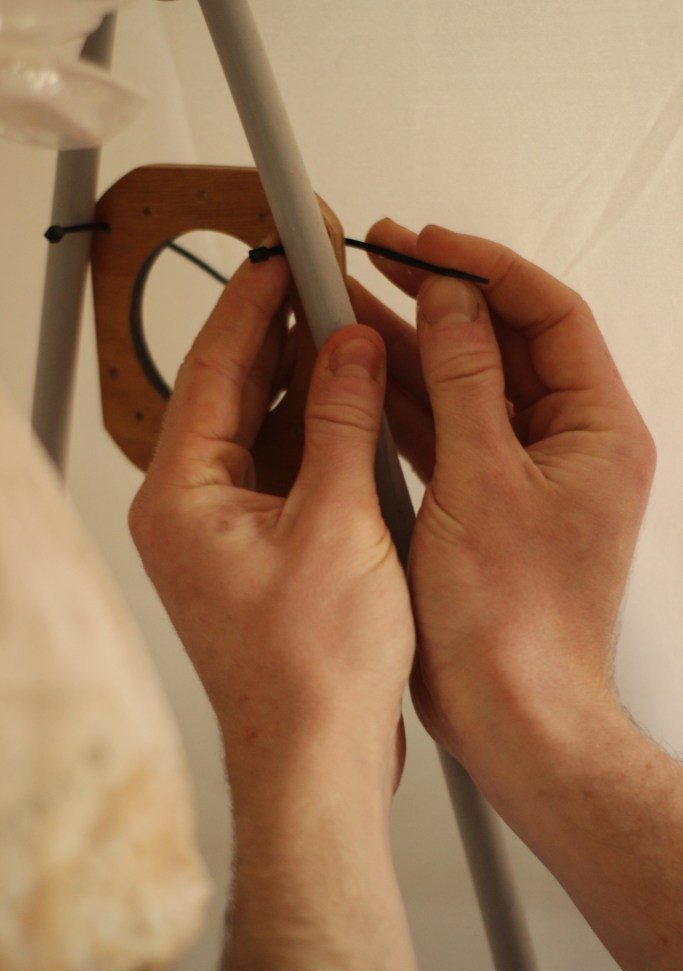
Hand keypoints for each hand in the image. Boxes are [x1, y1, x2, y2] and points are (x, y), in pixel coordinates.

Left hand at [130, 253, 425, 970]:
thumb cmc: (309, 672)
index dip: (252, 306)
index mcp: (183, 497)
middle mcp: (191, 511)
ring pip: (261, 432)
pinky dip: (316, 436)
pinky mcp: (260, 553)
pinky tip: (352, 408)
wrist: (316, 760)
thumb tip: (349, 351)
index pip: (211, 370)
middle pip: (232, 395)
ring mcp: (224, 534)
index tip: (284, 257)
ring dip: (304, 386)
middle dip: (278, 339)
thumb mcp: (340, 524)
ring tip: (345, 333)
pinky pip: (282, 472)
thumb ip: (344, 425)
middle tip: (322, 284)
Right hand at [351, 220, 655, 784]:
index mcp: (596, 431)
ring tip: (352, 308)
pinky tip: (363, 377)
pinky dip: (406, 404)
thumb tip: (455, 301)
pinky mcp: (484, 503)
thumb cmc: (516, 625)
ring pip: (464, 386)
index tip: (427, 243)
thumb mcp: (483, 481)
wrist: (511, 713)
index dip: (485, 269)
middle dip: (440, 300)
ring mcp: (523, 475)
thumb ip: (466, 380)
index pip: (548, 314)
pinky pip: (445, 433)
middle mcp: (567, 447)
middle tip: (381, 261)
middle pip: (502, 344)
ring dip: (412, 348)